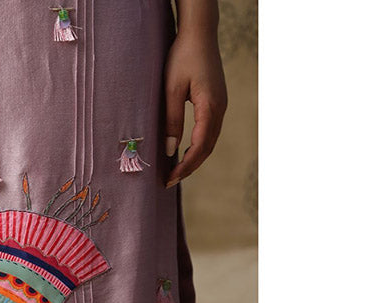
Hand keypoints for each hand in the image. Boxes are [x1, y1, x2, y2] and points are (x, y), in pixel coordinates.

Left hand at [163, 29, 227, 187]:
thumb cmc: (183, 57)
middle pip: (207, 149)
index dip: (185, 166)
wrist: (199, 33)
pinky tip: (185, 152)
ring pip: (210, 142)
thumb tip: (170, 150)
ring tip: (176, 172)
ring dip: (194, 159)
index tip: (169, 178)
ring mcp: (220, 105)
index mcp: (210, 107)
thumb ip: (171, 120)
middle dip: (189, 168)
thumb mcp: (171, 89)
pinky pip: (210, 131)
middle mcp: (220, 108)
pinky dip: (198, 147)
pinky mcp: (217, 102)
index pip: (199, 147)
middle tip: (169, 182)